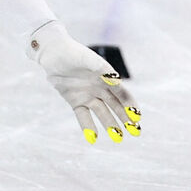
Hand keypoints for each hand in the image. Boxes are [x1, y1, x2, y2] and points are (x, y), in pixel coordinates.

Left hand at [27, 22, 141, 143]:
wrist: (53, 53)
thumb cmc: (73, 53)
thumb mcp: (87, 60)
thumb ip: (101, 69)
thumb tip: (115, 80)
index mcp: (106, 77)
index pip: (122, 93)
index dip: (130, 105)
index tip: (137, 117)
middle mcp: (100, 87)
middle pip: (116, 105)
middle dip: (126, 118)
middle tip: (136, 132)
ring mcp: (88, 95)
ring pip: (102, 112)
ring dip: (110, 124)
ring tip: (118, 138)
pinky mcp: (75, 100)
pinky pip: (83, 115)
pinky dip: (88, 126)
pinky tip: (93, 138)